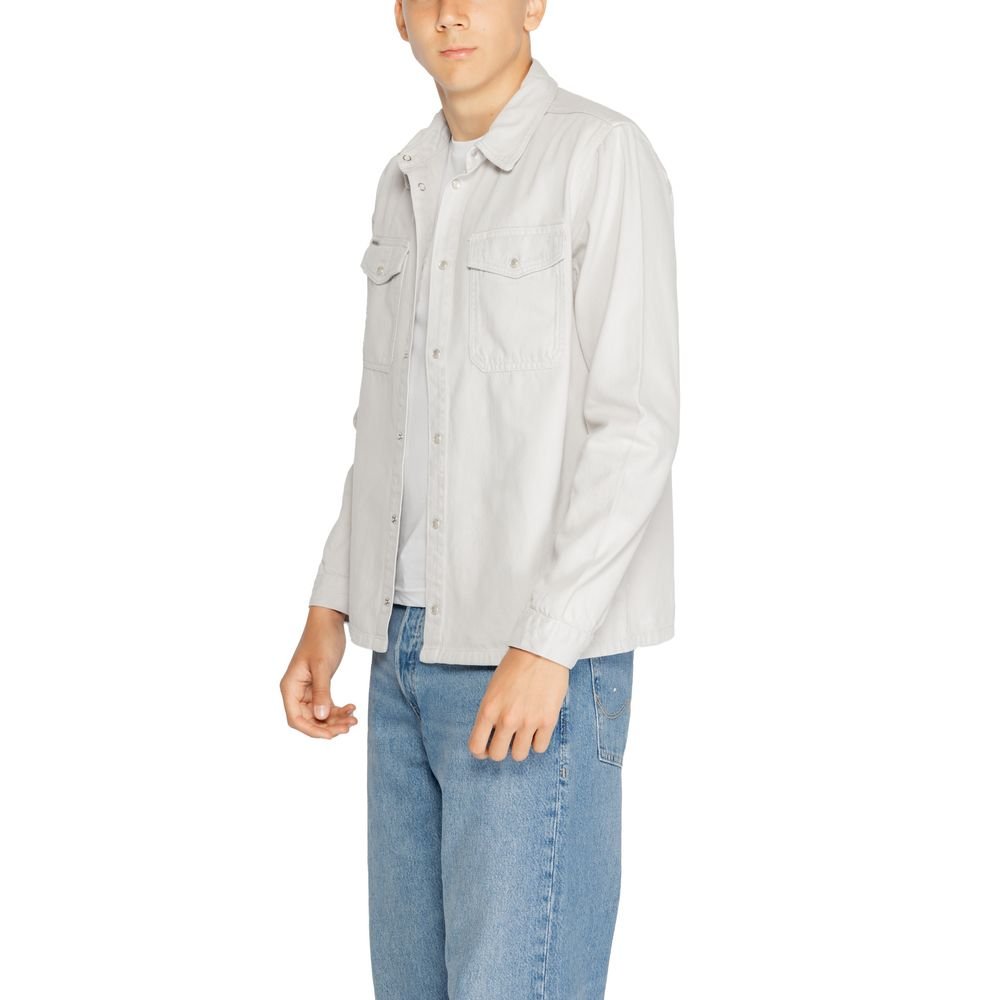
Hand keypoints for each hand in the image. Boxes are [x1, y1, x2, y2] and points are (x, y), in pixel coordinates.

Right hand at [279, 606, 357, 738]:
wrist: (329, 621)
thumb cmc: (321, 639)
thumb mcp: (322, 666)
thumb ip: (321, 691)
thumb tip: (321, 716)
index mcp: (290, 687)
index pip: (295, 718)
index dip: (312, 730)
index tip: (330, 735)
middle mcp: (296, 691)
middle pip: (309, 720)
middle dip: (328, 726)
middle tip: (348, 727)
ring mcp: (307, 690)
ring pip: (319, 714)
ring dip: (336, 720)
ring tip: (354, 719)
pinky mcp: (319, 686)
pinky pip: (326, 705)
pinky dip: (338, 710)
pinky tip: (352, 708)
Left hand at [468, 646, 568, 761]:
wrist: (542, 652)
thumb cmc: (515, 666)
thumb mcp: (493, 689)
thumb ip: (490, 713)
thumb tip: (491, 735)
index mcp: (488, 709)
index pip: (476, 746)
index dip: (480, 752)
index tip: (485, 749)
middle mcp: (506, 719)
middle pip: (498, 755)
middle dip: (501, 750)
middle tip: (506, 740)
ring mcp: (528, 722)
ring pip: (519, 755)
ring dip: (520, 747)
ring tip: (523, 734)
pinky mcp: (548, 721)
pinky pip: (540, 748)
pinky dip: (538, 742)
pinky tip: (537, 729)